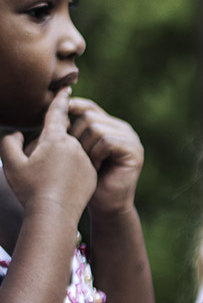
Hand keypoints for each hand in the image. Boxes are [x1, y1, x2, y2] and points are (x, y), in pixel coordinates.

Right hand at [0, 89, 95, 226]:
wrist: (54, 213)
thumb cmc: (30, 188)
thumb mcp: (11, 163)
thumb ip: (9, 142)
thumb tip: (17, 133)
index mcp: (56, 139)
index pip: (58, 113)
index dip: (60, 100)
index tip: (67, 89)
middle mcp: (75, 146)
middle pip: (61, 136)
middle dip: (49, 144)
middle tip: (38, 165)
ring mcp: (86, 160)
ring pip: (70, 152)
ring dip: (59, 159)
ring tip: (48, 177)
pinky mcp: (92, 174)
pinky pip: (78, 166)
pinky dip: (69, 170)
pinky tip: (59, 184)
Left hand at [66, 97, 142, 217]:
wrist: (103, 204)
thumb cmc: (84, 179)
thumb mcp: (74, 149)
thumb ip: (72, 127)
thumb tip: (58, 100)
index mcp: (110, 124)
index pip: (87, 107)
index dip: (70, 111)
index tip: (57, 125)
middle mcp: (123, 128)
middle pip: (88, 116)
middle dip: (75, 137)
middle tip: (78, 159)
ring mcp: (132, 138)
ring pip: (96, 128)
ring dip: (85, 148)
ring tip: (88, 165)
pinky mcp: (135, 150)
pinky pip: (106, 140)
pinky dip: (96, 154)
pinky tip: (97, 167)